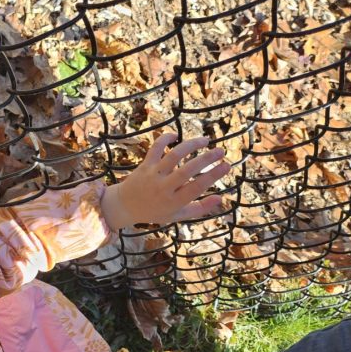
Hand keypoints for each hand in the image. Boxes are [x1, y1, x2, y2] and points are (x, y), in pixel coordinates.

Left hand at [101, 134, 229, 229]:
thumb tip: (221, 199)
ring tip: (205, 140)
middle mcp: (163, 187)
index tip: (227, 165)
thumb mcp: (177, 216)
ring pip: (173, 156)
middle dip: (206, 159)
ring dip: (190, 145)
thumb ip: (199, 208)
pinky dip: (165, 139)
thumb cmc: (155, 211)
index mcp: (173, 202)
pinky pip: (155, 148)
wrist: (124, 206)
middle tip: (221, 151)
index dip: (213, 176)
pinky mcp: (144, 165)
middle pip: (187, 170)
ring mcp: (153, 174)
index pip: (196, 187)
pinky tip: (176, 135)